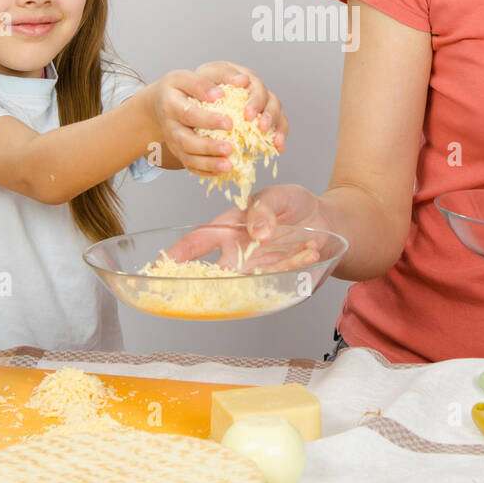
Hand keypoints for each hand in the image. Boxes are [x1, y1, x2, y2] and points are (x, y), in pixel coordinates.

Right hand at [146, 64, 286, 176]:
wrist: (160, 102)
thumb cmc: (178, 87)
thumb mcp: (185, 77)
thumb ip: (204, 82)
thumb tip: (237, 82)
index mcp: (171, 105)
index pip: (189, 114)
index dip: (208, 120)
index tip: (230, 122)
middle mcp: (170, 127)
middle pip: (186, 141)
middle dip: (208, 147)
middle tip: (230, 148)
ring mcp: (173, 143)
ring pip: (188, 158)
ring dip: (209, 164)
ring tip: (229, 166)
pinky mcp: (179, 153)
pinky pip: (191, 166)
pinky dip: (206, 171)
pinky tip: (223, 171)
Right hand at [163, 184, 324, 272]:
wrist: (326, 217)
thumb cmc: (292, 203)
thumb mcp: (275, 196)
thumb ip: (262, 210)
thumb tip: (257, 234)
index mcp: (227, 229)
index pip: (196, 242)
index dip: (176, 255)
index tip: (157, 267)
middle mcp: (238, 253)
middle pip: (217, 275)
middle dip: (215, 286)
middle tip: (227, 284)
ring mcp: (258, 268)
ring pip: (255, 281)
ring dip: (280, 268)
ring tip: (305, 248)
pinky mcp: (279, 276)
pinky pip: (284, 278)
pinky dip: (299, 265)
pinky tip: (312, 250)